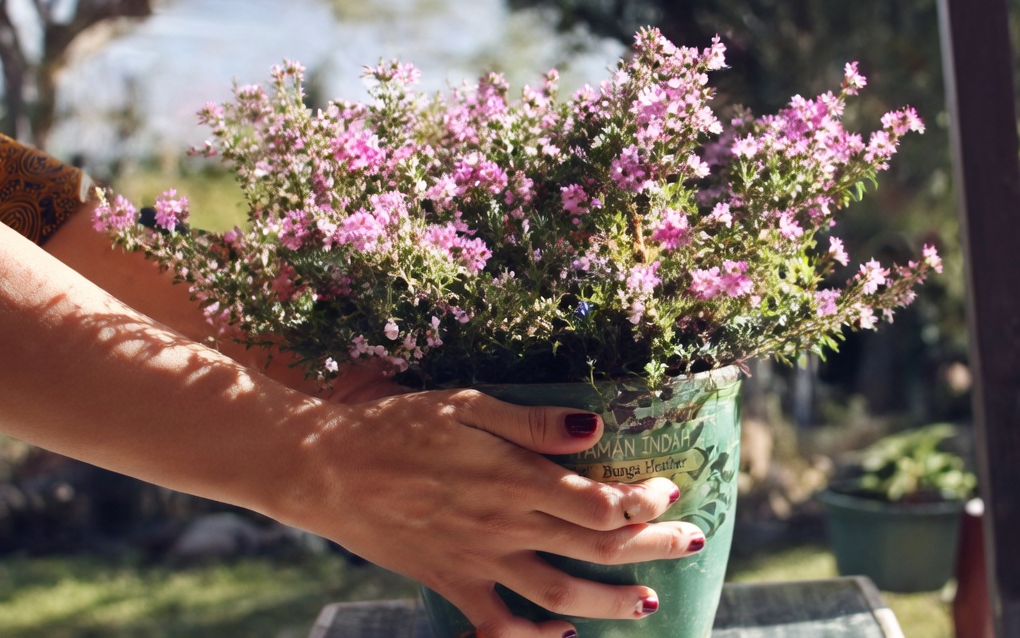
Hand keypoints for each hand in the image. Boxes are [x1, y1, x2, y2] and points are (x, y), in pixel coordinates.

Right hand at [285, 389, 705, 637]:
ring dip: (610, 601)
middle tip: (694, 542)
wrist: (325, 469)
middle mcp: (504, 525)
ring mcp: (478, 560)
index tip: (670, 489)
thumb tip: (596, 427)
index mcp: (513, 478)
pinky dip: (531, 637)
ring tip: (649, 604)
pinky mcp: (450, 581)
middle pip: (594, 546)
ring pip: (559, 592)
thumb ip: (533, 423)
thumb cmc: (397, 425)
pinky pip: (497, 624)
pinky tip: (560, 634)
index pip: (599, 501)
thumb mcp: (467, 405)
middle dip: (653, 547)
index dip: (644, 501)